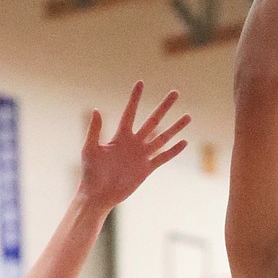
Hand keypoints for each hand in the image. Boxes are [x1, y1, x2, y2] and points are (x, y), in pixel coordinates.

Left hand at [78, 83, 189, 212]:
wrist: (98, 195)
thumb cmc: (90, 172)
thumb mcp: (89, 149)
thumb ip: (95, 130)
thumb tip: (96, 110)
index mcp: (120, 136)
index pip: (130, 112)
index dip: (135, 98)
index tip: (141, 82)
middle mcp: (134, 143)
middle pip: (153, 121)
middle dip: (164, 107)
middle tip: (175, 93)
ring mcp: (142, 155)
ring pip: (162, 138)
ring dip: (175, 127)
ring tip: (188, 116)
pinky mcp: (147, 169)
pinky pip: (163, 158)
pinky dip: (173, 151)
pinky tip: (184, 142)